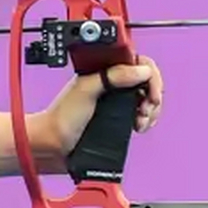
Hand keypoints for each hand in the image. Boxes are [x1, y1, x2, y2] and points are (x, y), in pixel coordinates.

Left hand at [32, 58, 164, 161]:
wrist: (54, 146)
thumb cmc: (61, 118)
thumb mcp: (87, 90)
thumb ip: (112, 76)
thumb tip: (141, 70)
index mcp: (103, 69)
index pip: (137, 62)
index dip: (149, 75)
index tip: (150, 91)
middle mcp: (112, 82)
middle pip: (146, 80)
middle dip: (153, 95)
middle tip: (146, 109)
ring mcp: (116, 100)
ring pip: (146, 97)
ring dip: (151, 109)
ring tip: (141, 121)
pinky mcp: (119, 116)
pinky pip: (141, 113)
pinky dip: (146, 119)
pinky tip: (139, 126)